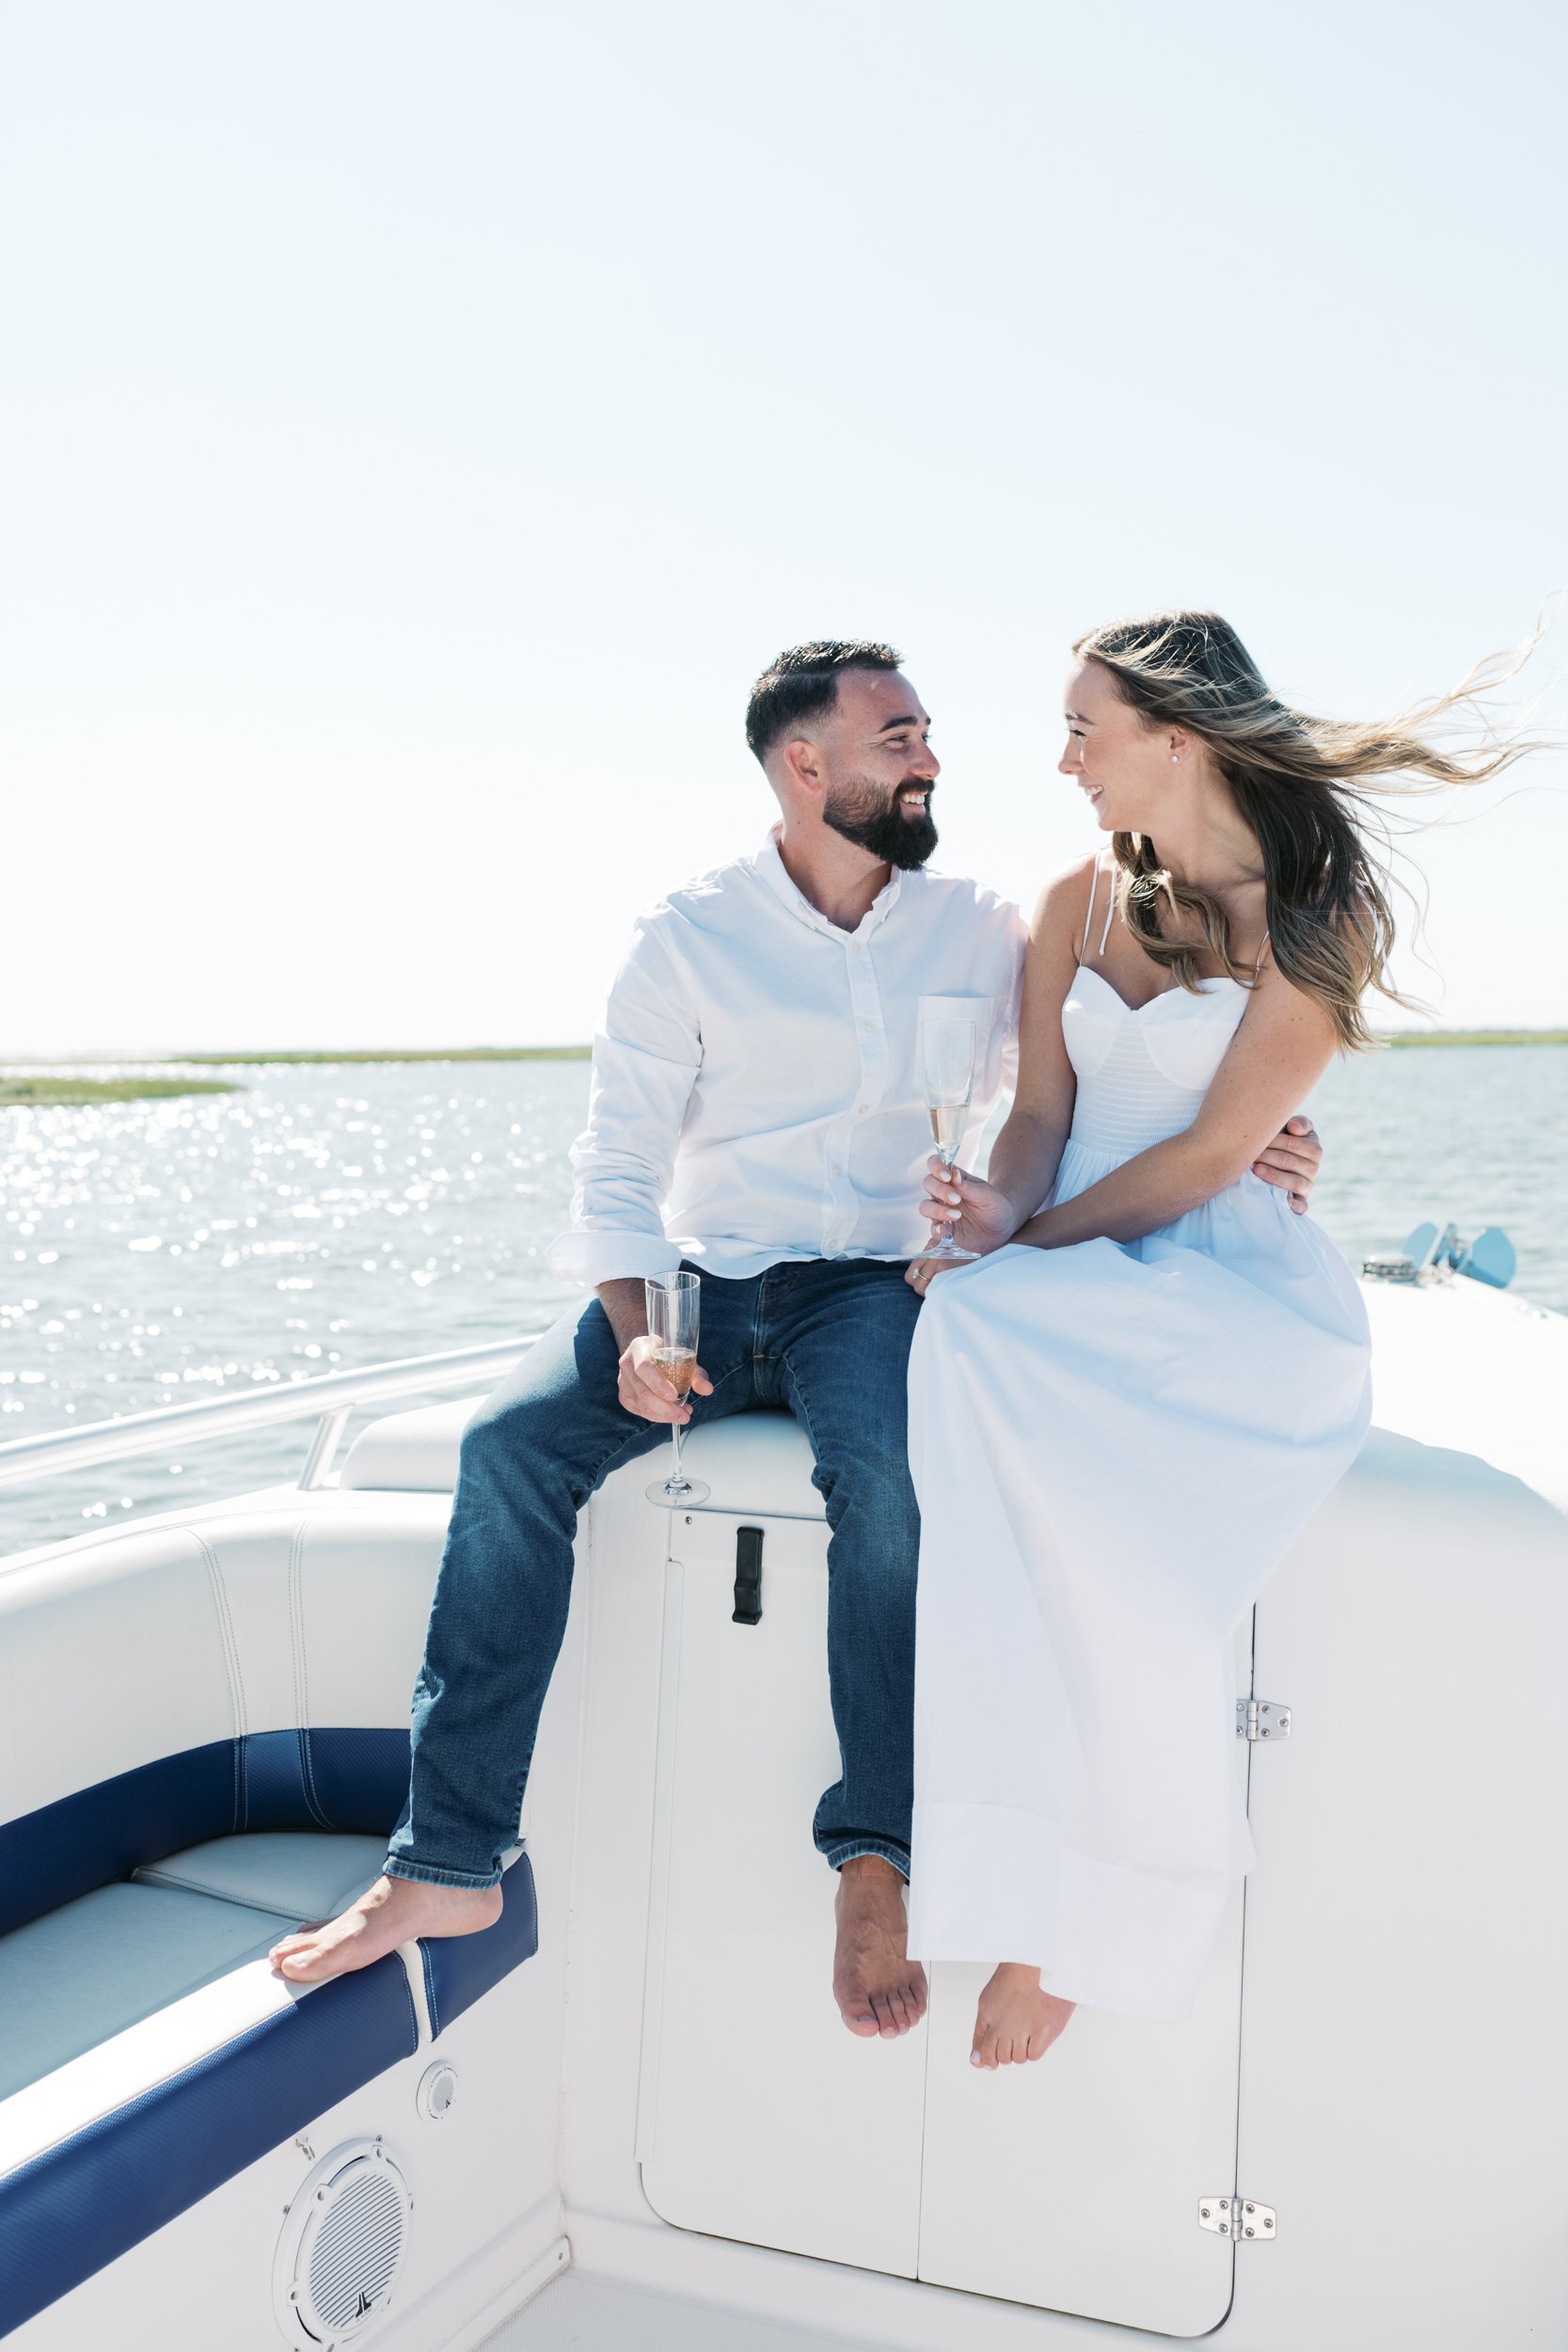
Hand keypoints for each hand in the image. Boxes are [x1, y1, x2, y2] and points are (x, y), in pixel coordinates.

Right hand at [618, 1333, 713, 1423]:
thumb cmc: (665, 1354)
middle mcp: (627, 1365)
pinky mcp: (625, 1396)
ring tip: (682, 1415)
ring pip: (642, 1405)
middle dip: (665, 1408)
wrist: (647, 1353)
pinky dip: (657, 1416)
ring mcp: (623, 1382)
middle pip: (643, 1392)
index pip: (644, 1367)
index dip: (658, 1383)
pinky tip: (669, 1415)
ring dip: (664, 1414)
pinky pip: (640, 1411)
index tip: (674, 1395)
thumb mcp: (683, 1358)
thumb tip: (707, 1389)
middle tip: (684, 1415)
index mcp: (639, 1348)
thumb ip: (696, 1374)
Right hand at [906, 1159, 1017, 1294]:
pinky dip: (936, 1230)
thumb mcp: (987, 1195)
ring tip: (956, 1216)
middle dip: (939, 1190)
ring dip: (937, 1210)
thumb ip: (969, 1186)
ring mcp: (942, 1211)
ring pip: (926, 1206)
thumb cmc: (995, 1205)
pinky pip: (933, 1229)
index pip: (935, 1165)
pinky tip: (945, 1231)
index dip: (936, 1167)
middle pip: (928, 1184)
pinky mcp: (944, 1229)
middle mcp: (944, 1193)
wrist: (1003, 1228)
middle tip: (956, 1199)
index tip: (947, 1177)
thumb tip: (953, 1174)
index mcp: (954, 1179)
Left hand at [1252, 1115, 1320, 1213]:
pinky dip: (1296, 1206)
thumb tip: (1294, 1127)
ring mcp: (1308, 1185)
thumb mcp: (1292, 1128)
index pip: (1295, 1144)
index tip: (1258, 1139)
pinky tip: (1285, 1202)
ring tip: (1255, 1170)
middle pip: (1290, 1162)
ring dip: (1274, 1176)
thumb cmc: (1283, 1140)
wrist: (1277, 1160)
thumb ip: (1300, 1123)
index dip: (1275, 1141)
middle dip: (1269, 1157)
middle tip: (1250, 1154)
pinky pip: (1303, 1206)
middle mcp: (1313, 1168)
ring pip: (1295, 1183)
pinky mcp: (1301, 1201)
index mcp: (1314, 1149)